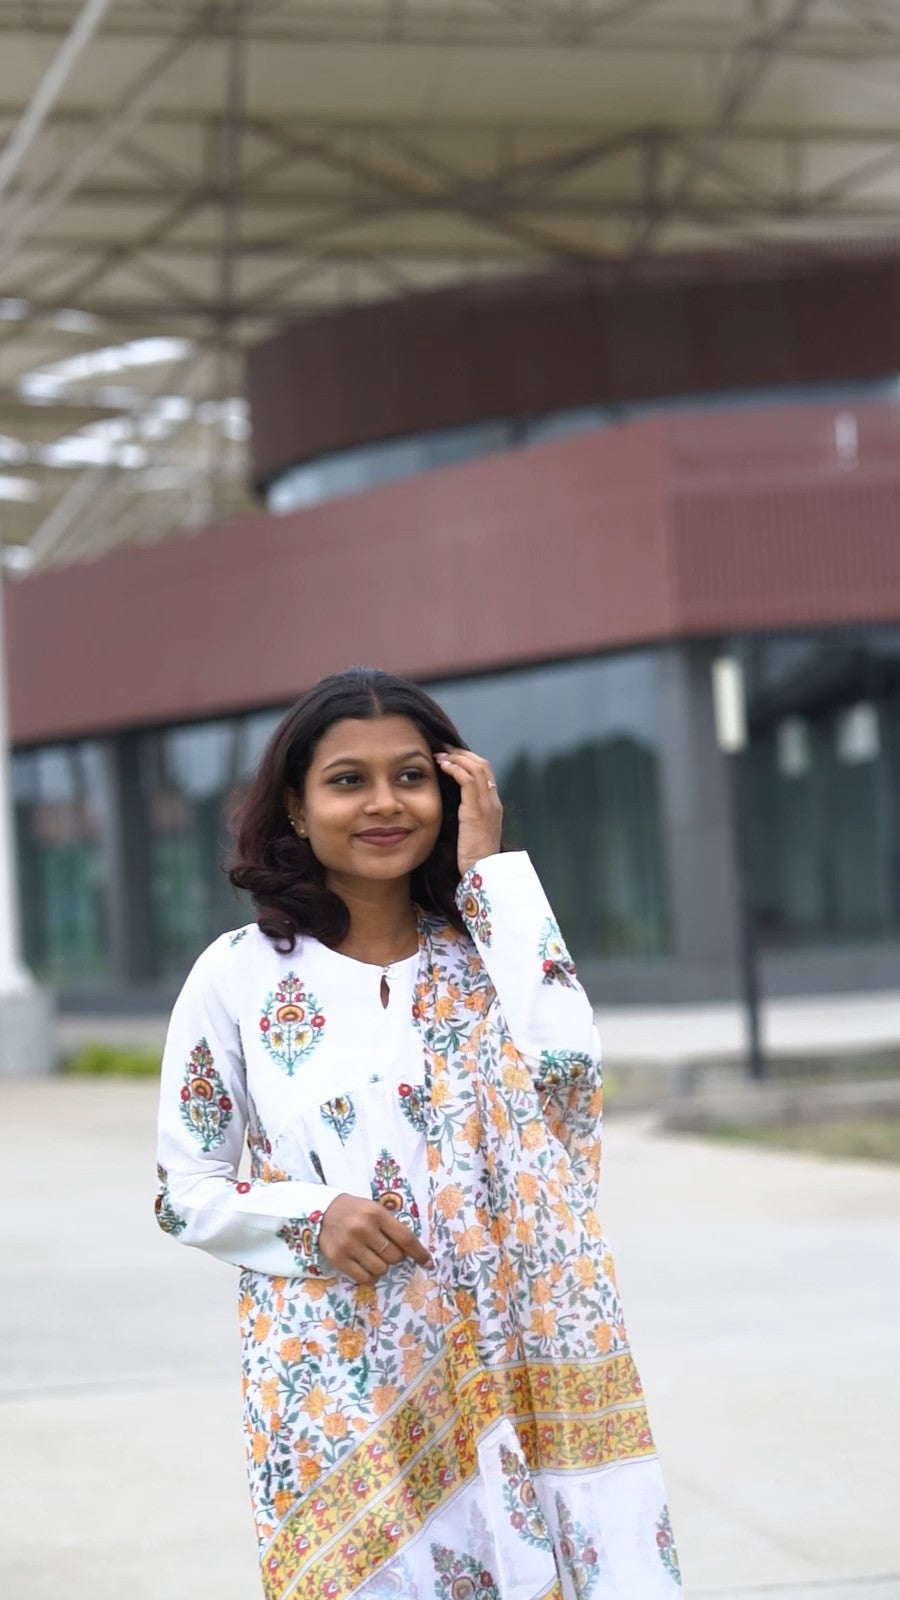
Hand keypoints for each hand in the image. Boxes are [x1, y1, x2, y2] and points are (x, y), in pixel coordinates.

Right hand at [319, 1193, 432, 1284]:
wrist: (321, 1211)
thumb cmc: (355, 1211)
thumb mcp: (374, 1210)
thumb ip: (391, 1227)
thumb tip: (413, 1251)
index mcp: (377, 1213)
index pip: (405, 1237)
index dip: (419, 1253)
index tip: (428, 1263)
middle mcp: (364, 1228)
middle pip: (394, 1256)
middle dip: (395, 1257)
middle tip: (386, 1251)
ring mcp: (350, 1244)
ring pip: (380, 1269)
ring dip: (382, 1267)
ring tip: (374, 1258)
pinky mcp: (338, 1258)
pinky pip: (364, 1278)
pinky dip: (370, 1277)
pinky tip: (367, 1268)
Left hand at [436, 748, 502, 877]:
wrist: (481, 872)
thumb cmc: (472, 857)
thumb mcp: (471, 831)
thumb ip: (466, 815)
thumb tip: (452, 805)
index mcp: (493, 806)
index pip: (485, 772)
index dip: (468, 760)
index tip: (450, 756)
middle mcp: (493, 802)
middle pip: (483, 764)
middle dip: (461, 753)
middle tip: (442, 749)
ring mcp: (487, 805)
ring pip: (477, 768)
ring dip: (456, 757)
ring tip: (439, 755)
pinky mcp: (476, 811)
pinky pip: (468, 781)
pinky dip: (455, 768)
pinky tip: (443, 766)